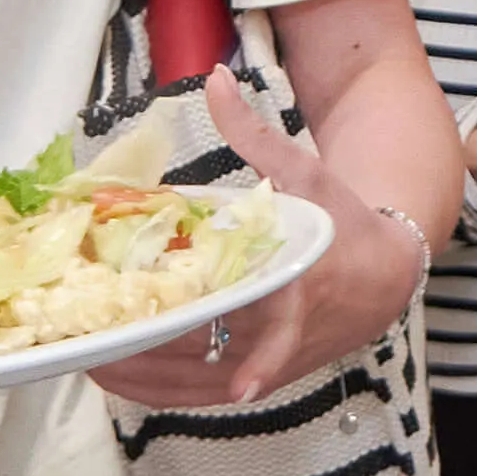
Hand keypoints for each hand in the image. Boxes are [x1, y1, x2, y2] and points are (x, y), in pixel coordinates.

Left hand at [89, 77, 436, 408]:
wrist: (386, 276)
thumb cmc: (342, 223)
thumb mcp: (305, 172)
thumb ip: (255, 132)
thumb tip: (215, 80)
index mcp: (305, 284)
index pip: (288, 327)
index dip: (266, 360)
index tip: (243, 385)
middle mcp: (288, 333)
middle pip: (219, 358)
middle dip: (157, 357)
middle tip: (98, 347)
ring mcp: (272, 361)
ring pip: (202, 384)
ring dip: (145, 378)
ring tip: (91, 361)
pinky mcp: (259, 376)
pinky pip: (201, 395)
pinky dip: (156, 392)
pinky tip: (115, 377)